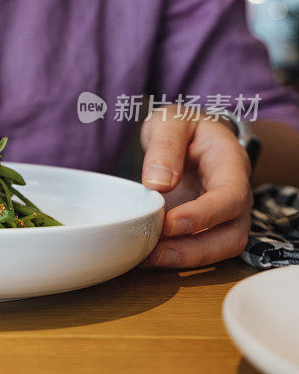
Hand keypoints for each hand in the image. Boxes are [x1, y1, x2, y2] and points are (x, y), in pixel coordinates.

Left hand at [139, 105, 251, 267]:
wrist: (192, 133)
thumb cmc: (184, 128)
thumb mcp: (171, 121)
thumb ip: (165, 146)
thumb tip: (158, 183)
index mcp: (230, 164)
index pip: (230, 197)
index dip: (203, 216)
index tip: (169, 224)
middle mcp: (235, 195)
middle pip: (232, 235)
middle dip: (194, 250)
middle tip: (153, 253)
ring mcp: (224, 214)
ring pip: (218, 249)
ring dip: (184, 259)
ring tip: (147, 259)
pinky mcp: (206, 226)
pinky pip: (199, 248)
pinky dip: (175, 256)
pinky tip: (146, 255)